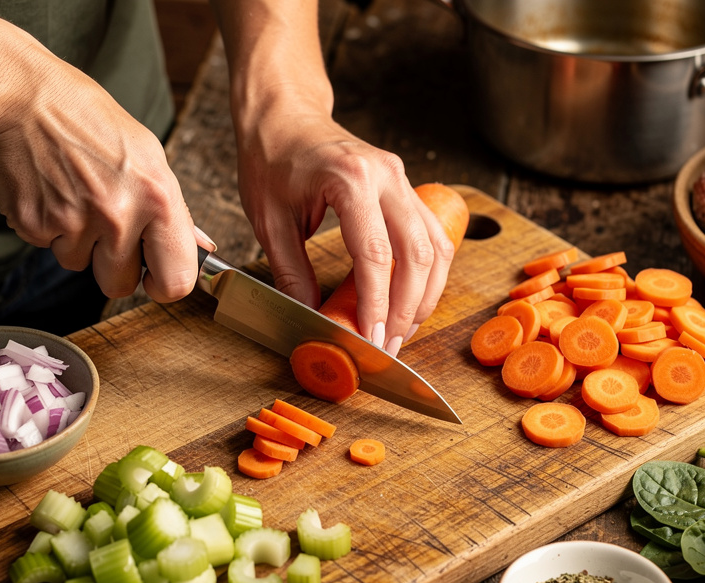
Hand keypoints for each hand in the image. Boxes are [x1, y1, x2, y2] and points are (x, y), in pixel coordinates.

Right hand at [0, 55, 206, 304]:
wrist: (20, 94)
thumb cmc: (86, 118)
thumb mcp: (148, 154)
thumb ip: (174, 210)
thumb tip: (201, 247)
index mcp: (157, 197)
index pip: (176, 280)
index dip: (164, 284)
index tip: (154, 275)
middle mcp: (118, 214)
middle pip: (120, 286)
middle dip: (113, 267)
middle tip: (105, 229)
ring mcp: (74, 222)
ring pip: (80, 266)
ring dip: (78, 243)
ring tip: (74, 196)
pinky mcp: (35, 225)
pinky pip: (48, 247)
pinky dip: (49, 228)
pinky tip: (51, 192)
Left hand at [235, 112, 455, 355]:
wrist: (285, 116)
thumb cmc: (273, 159)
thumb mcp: (269, 219)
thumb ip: (290, 272)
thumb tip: (310, 318)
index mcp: (349, 179)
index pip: (375, 254)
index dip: (377, 303)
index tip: (373, 338)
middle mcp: (386, 176)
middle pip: (418, 254)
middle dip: (408, 307)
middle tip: (391, 344)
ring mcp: (402, 179)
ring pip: (436, 246)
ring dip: (425, 294)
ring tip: (404, 329)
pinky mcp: (407, 188)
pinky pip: (432, 235)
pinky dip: (428, 273)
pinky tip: (412, 299)